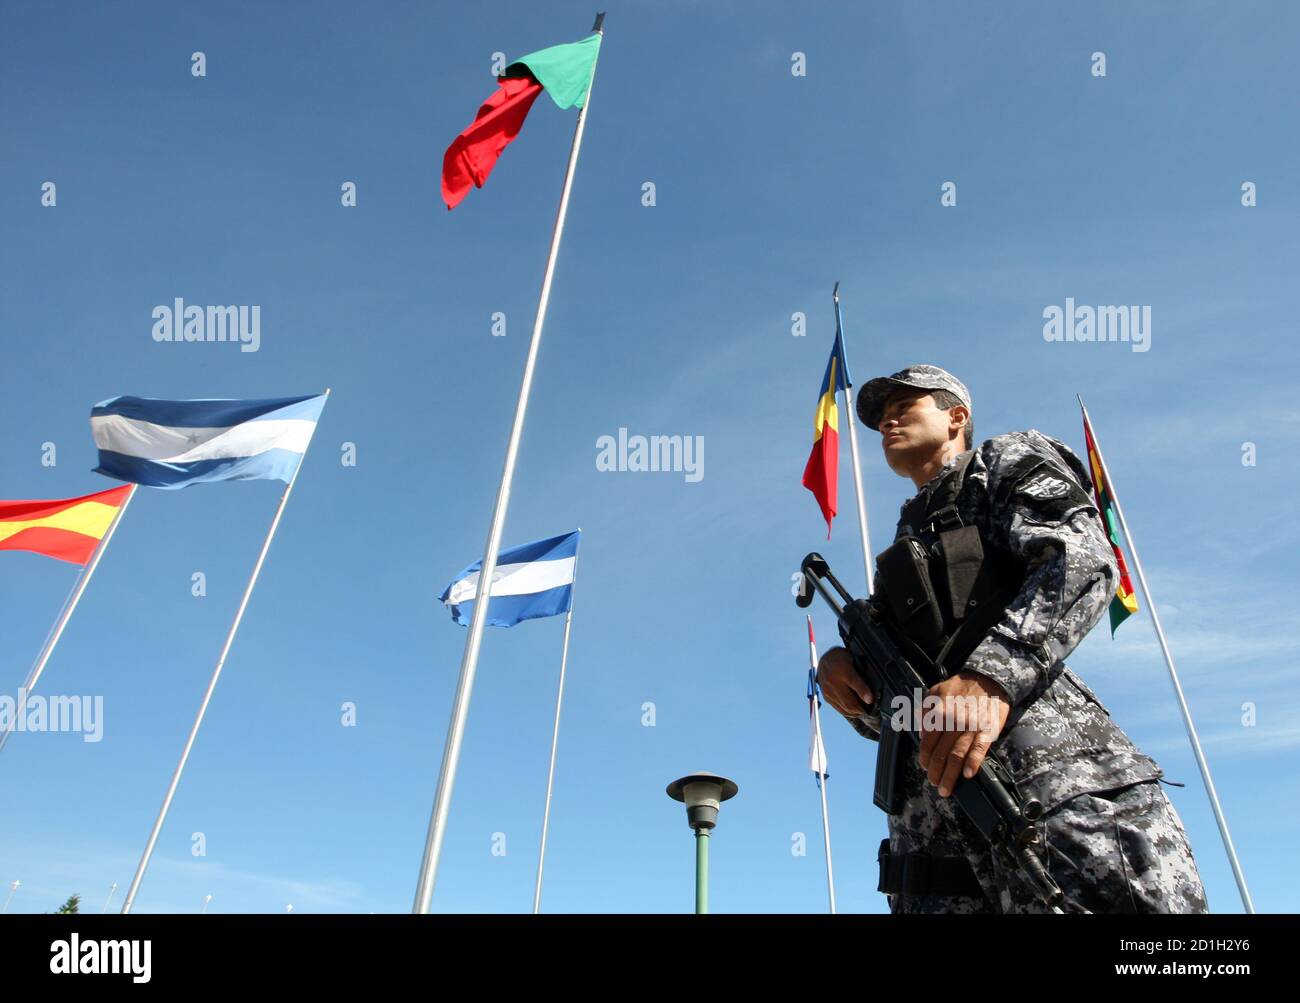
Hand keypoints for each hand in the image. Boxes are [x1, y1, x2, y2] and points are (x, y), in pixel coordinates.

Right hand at [816, 646, 874, 718]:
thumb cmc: (843, 659)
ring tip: (864, 710)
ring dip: (857, 712)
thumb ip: (862, 675)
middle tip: (871, 710)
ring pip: (846, 709)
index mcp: (842, 669)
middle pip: (850, 702)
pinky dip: (849, 712)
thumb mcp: (854, 660)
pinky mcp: (826, 697)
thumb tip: (870, 692)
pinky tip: (856, 710)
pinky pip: (840, 709)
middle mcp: (833, 681)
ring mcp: (828, 691)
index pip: (854, 682)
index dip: (864, 693)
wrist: (826, 660)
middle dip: (862, 709)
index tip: (871, 700)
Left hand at [917, 671, 1010, 797]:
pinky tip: (968, 775)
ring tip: (946, 788)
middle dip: (936, 772)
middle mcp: (953, 722)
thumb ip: (925, 712)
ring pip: (958, 755)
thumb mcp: (934, 692)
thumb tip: (921, 735)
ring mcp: (971, 727)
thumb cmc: (960, 687)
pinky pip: (980, 749)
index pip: (928, 742)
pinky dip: (974, 762)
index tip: (925, 768)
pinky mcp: (988, 730)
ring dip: (950, 774)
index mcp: (939, 713)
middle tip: (935, 784)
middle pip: (941, 752)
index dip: (925, 758)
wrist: (988, 678)